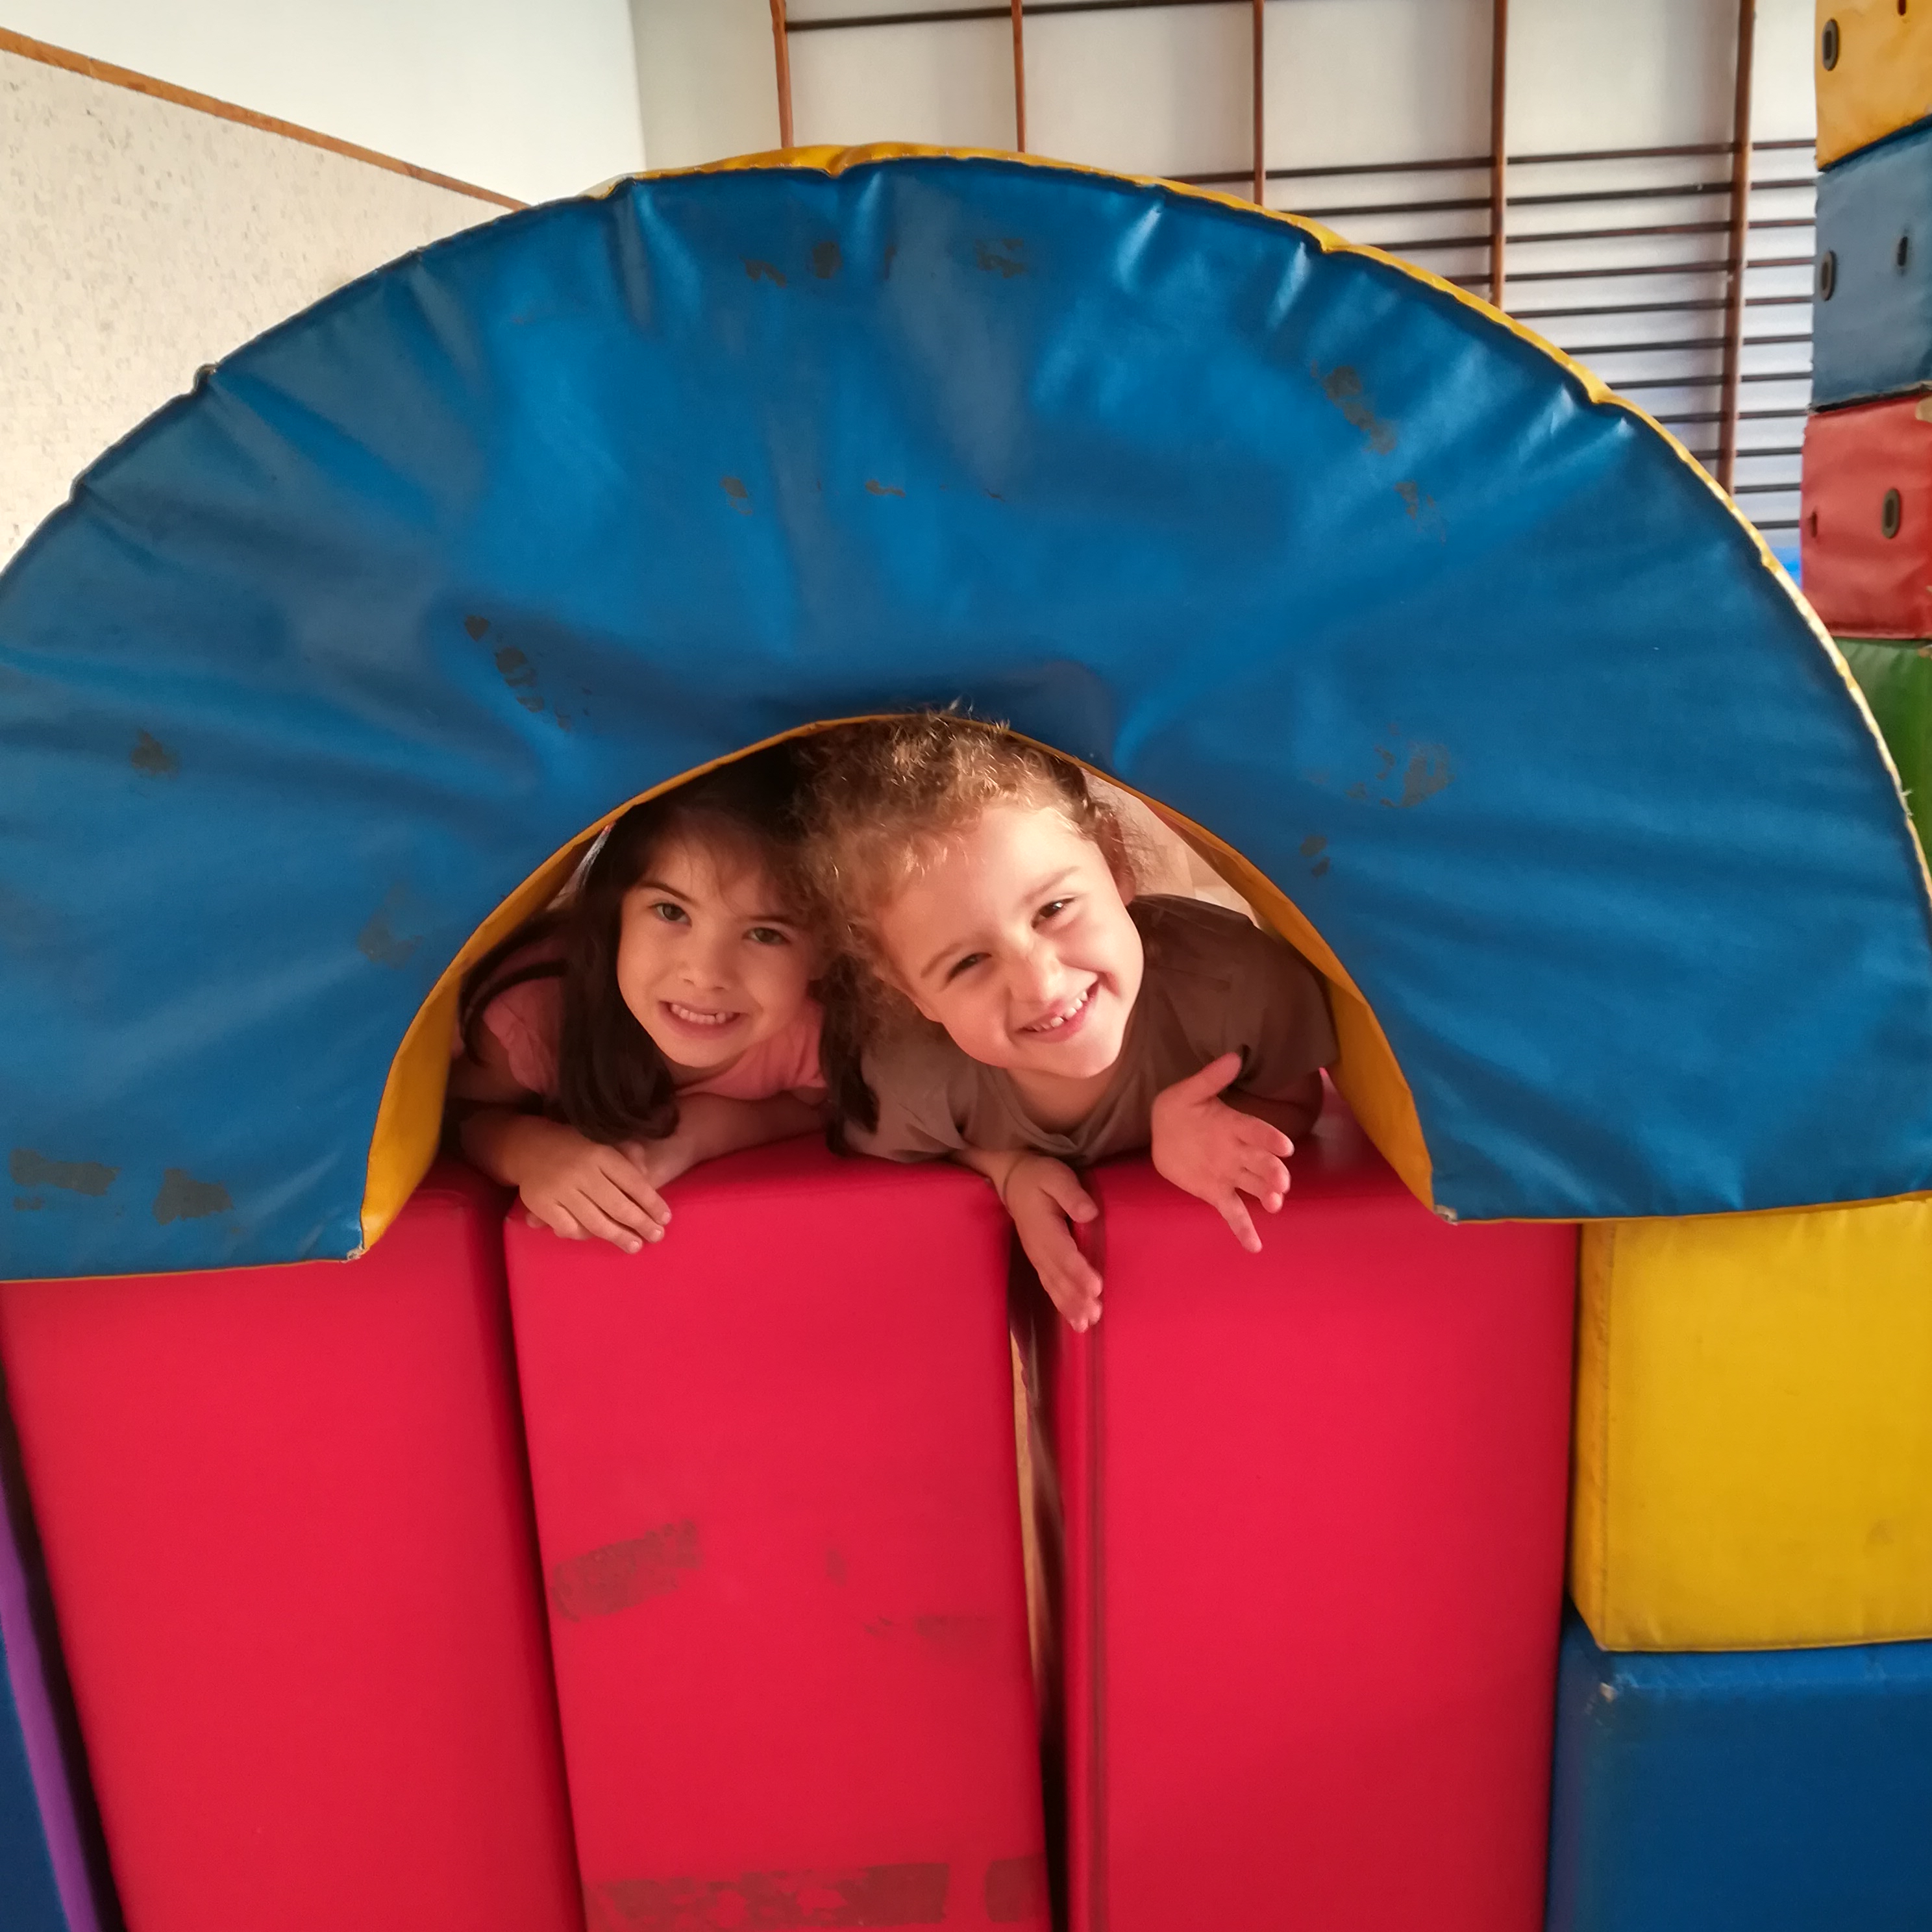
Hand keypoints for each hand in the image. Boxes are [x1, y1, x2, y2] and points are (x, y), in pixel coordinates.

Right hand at [506, 1118, 671, 1253]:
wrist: (527, 1146)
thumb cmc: (574, 1146)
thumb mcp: (602, 1140)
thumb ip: (627, 1155)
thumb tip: (647, 1175)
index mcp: (600, 1153)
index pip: (633, 1182)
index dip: (651, 1202)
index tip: (665, 1218)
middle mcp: (581, 1171)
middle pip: (618, 1205)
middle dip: (641, 1224)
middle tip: (656, 1237)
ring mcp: (560, 1189)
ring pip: (595, 1221)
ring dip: (618, 1236)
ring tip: (634, 1246)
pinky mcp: (542, 1204)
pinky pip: (569, 1227)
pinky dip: (584, 1235)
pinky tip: (597, 1238)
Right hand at [1003, 1154, 1103, 1332]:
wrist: (1013, 1180)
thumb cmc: (1039, 1176)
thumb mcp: (1055, 1176)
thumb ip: (1071, 1194)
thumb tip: (1089, 1213)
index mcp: (1043, 1227)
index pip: (1063, 1253)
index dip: (1079, 1271)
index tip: (1096, 1287)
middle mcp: (1038, 1248)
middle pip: (1058, 1277)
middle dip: (1076, 1298)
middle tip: (1094, 1314)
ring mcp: (1037, 1258)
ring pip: (1054, 1287)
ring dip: (1070, 1306)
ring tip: (1086, 1324)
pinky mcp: (1040, 1263)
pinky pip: (1051, 1288)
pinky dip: (1063, 1306)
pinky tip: (1076, 1322)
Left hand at [1149, 1052, 1292, 1251]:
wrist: (1161, 1132)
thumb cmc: (1178, 1108)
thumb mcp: (1188, 1091)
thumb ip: (1211, 1078)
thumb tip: (1234, 1055)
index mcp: (1234, 1125)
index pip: (1257, 1131)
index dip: (1271, 1138)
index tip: (1286, 1146)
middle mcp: (1238, 1151)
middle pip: (1261, 1162)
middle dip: (1273, 1172)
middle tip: (1282, 1182)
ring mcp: (1230, 1174)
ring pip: (1253, 1186)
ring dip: (1265, 1195)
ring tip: (1275, 1204)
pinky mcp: (1217, 1192)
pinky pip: (1233, 1212)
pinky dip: (1243, 1229)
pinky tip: (1254, 1246)